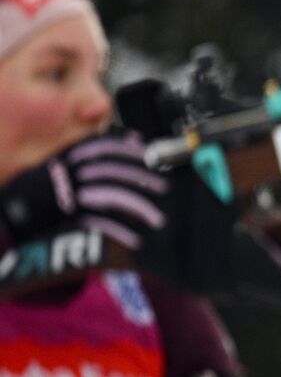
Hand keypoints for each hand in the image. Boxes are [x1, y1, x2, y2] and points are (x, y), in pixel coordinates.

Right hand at [0, 132, 169, 248]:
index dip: (131, 149)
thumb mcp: (71, 157)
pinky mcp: (72, 215)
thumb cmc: (50, 182)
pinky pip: (101, 223)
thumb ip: (100, 146)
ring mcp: (73, 193)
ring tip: (158, 220)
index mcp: (74, 155)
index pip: (106, 146)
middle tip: (164, 188)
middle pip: (116, 171)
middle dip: (143, 179)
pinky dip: (121, 232)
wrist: (19, 207)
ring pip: (113, 197)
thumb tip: (134, 137)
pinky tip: (136, 240)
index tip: (151, 153)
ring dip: (139, 209)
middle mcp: (74, 171)